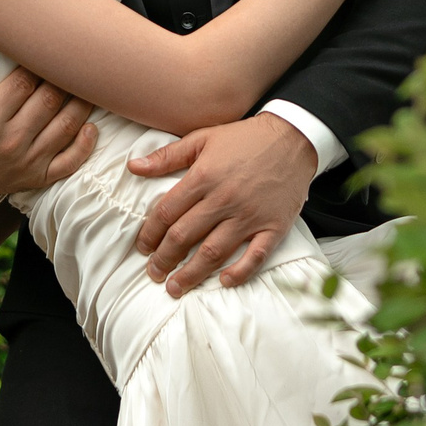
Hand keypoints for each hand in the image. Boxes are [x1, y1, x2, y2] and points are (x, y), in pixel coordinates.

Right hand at [0, 50, 97, 209]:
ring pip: (65, 126)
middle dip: (62, 78)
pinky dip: (85, 144)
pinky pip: (70, 161)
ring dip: (80, 104)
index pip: (22, 84)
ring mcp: (29, 161)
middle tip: (70, 62)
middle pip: (49, 101)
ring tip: (86, 85)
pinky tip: (91, 126)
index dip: (37, 64)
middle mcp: (11, 141)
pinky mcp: (39, 176)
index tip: (43, 50)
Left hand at [127, 112, 318, 293]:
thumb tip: (133, 167)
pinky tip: (223, 282)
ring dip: (192, 273)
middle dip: (164, 258)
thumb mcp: (202, 138)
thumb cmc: (244, 138)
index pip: (166, 213)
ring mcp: (249, 215)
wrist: (293, 138)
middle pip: (185, 236)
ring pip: (214, 251)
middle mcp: (224, 199)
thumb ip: (166, 156)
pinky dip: (240, 272)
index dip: (149, 234)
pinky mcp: (274, 227)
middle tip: (153, 273)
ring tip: (176, 287)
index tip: (142, 248)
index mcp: (203, 177)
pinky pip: (256, 256)